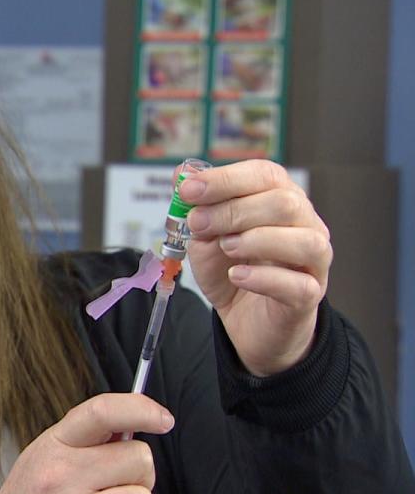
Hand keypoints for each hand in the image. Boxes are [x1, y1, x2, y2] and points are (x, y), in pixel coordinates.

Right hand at [0, 393, 174, 493]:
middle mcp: (63, 473)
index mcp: (55, 443)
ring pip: (142, 493)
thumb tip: (132, 423)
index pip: (102, 411)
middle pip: (137, 456)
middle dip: (137, 469)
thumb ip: (84, 438)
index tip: (163, 418)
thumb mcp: (48, 455)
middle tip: (115, 480)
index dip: (141, 408)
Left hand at [180, 160, 332, 375]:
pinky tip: (236, 275)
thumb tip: (181, 174)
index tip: (189, 190)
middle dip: (234, 210)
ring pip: (304, 240)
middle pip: (284, 203)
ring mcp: (313, 260)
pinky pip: (297, 284)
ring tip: (225, 247)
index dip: (226, 179)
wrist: (244, 319)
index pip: (265, 175)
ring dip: (256, 240)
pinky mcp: (308, 295)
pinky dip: (263, 278)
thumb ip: (196, 206)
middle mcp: (305, 224)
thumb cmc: (231, 269)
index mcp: (280, 198)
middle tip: (198, 224)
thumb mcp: (204, 235)